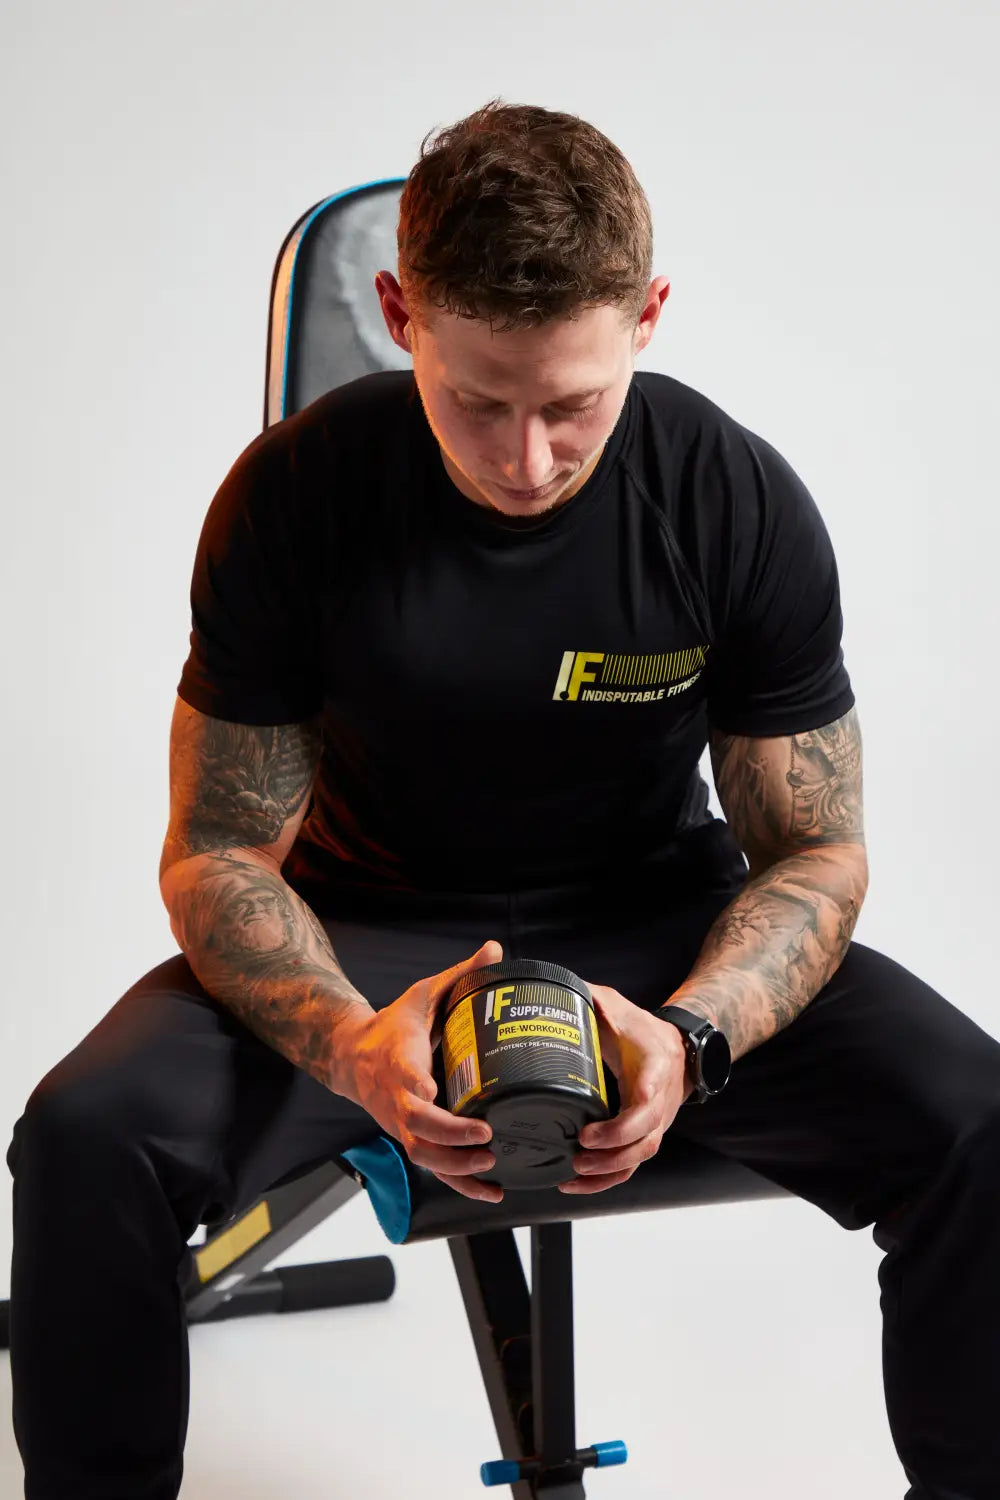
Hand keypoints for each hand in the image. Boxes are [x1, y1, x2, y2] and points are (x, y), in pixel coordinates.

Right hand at [336, 940, 505, 1202]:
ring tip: (491, 1165)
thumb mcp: (423, 995)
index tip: (431, 1092)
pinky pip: (434, 1167)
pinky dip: (461, 1185)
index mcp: (400, 1058)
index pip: (404, 1076)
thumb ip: (460, 976)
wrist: (353, 1057)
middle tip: (485, 1135)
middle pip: (416, 1126)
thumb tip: (495, 950)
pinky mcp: (411, 1139)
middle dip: (450, 1135)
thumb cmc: (394, 1026)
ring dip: (456, 1167)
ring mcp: (402, 1124)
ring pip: (424, 1155)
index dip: (416, 1087)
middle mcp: (397, 1098)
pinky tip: (491, 1192)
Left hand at [558, 984, 693, 1194]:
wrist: (677, 1048)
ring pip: (639, 1157)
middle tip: (578, 1153)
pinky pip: (630, 1166)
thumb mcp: (617, 1007)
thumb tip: (552, 990)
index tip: (592, 1131)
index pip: (648, 1100)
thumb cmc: (641, 1029)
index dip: (624, 1122)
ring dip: (607, 1171)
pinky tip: (576, 1183)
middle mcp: (662, 1101)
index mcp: (656, 1067)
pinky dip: (605, 1180)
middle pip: (645, 1138)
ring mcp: (657, 1123)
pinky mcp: (646, 1136)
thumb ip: (589, 999)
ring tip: (573, 1173)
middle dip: (611, 1152)